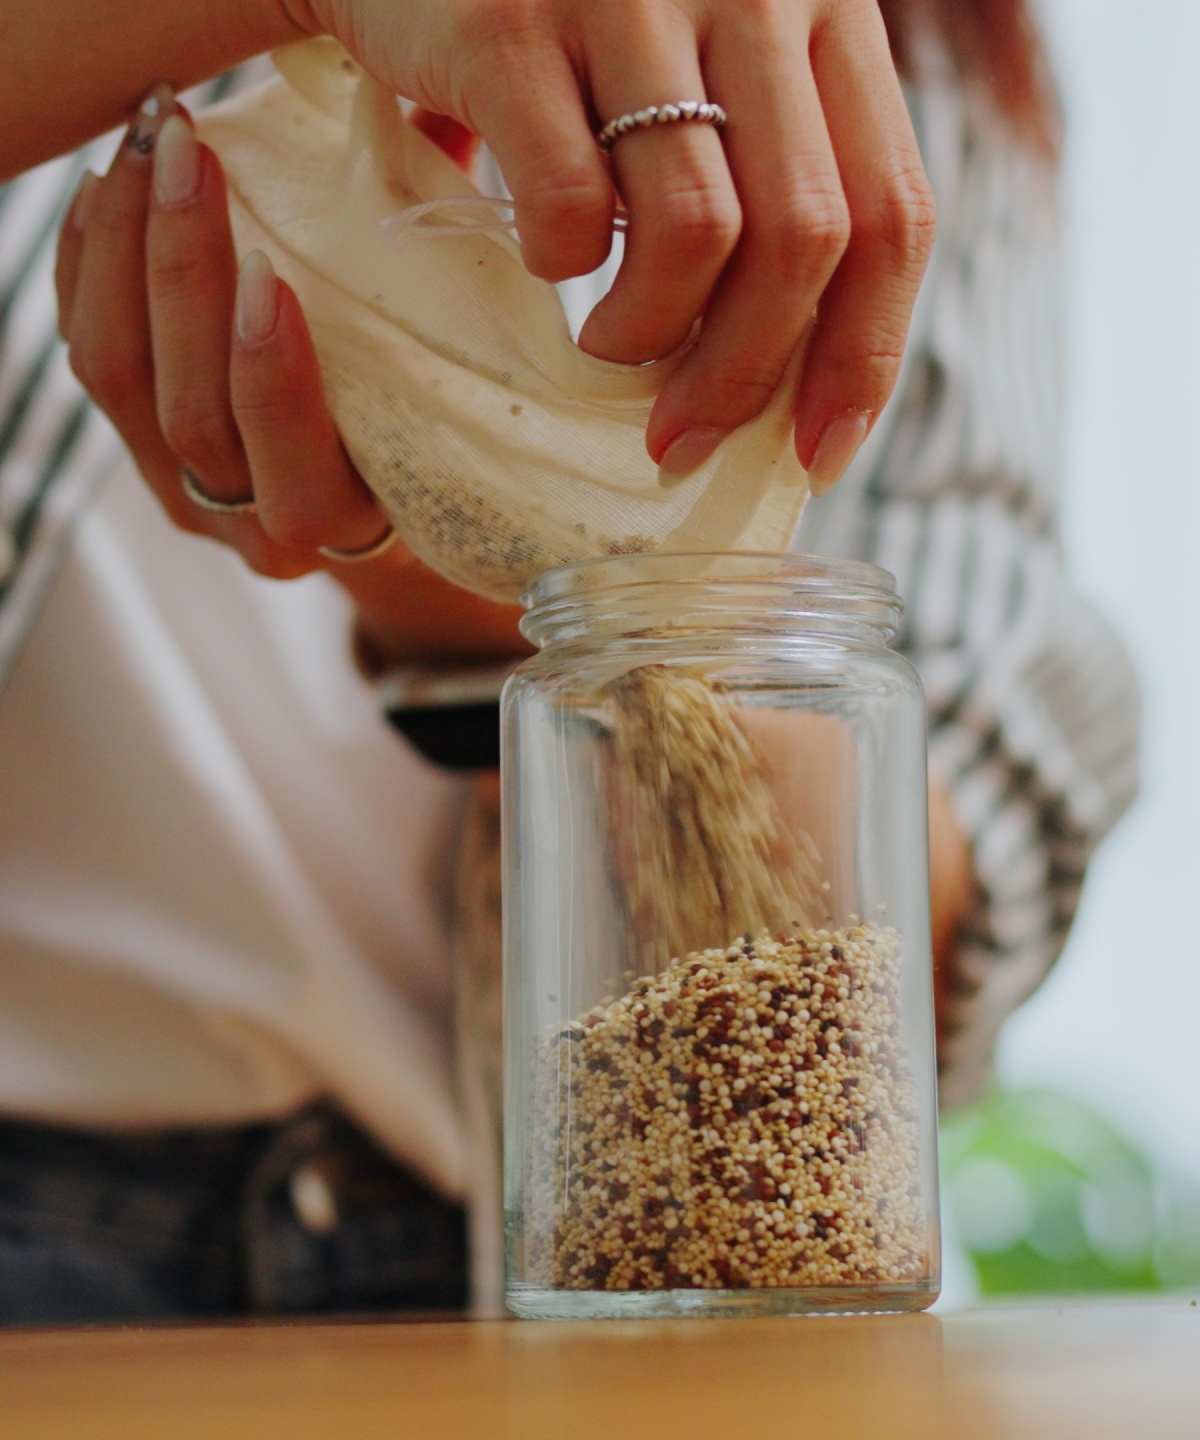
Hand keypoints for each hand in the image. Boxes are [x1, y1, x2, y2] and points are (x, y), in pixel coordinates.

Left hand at [56, 94, 528, 668]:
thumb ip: (457, 270)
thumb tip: (457, 124)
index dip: (273, 382)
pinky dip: (88, 266)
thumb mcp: (460, 380)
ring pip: (121, 379)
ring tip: (150, 148)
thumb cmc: (439, 426)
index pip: (294, 476)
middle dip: (182, 275)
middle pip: (192, 414)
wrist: (378, 500)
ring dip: (126, 252)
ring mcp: (183, 490)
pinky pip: (88, 358)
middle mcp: (253, 526)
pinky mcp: (135, 446)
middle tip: (194, 157)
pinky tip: (108, 189)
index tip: (274, 271)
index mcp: (345, 526)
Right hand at [306, 0, 936, 485]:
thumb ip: (773, 169)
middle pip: (803, 240)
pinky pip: (571, 205)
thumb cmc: (585, 20)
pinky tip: (547, 263)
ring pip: (696, 232)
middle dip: (746, 376)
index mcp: (825, 4)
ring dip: (650, 333)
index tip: (821, 450)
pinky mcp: (511, 23)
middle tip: (685, 437)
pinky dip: (562, 267)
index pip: (892, 210)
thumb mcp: (714, 60)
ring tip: (609, 343)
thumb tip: (793, 368)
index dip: (866, 353)